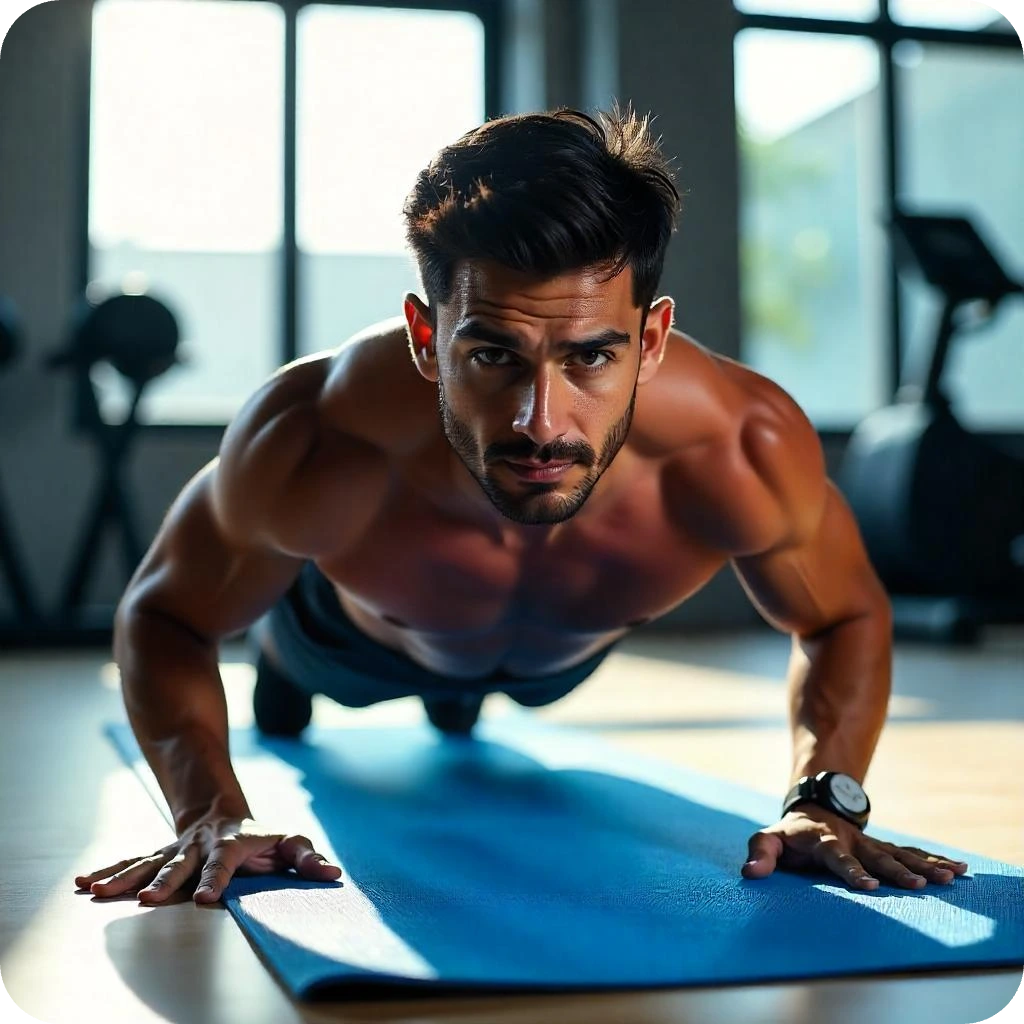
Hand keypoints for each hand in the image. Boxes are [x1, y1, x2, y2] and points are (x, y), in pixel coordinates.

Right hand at [74, 815, 341, 904]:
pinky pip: (133, 863)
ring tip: (98, 892)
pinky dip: (110, 872)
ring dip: (126, 878)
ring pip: (149, 862)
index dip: (216, 878)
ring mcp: (176, 850)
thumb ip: (308, 858)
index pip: (224, 861)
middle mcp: (199, 845)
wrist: (221, 811)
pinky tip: (86, 883)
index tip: (205, 900)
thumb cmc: (263, 838)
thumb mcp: (290, 843)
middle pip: (180, 863)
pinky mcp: (159, 856)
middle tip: (148, 903)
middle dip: (164, 882)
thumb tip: (332, 873)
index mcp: (232, 842)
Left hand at [741, 806, 968, 890]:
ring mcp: (869, 843)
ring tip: (950, 877)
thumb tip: (749, 873)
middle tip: (919, 885)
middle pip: (877, 856)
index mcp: (823, 841)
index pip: (838, 858)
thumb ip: (759, 854)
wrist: (812, 808)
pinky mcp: (882, 847)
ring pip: (900, 853)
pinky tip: (958, 869)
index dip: (852, 871)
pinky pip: (910, 853)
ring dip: (924, 865)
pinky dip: (933, 859)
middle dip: (898, 871)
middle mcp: (851, 841)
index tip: (869, 887)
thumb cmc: (787, 835)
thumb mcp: (768, 839)